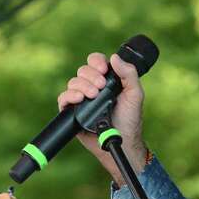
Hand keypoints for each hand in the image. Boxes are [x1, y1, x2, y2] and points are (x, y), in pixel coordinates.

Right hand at [56, 51, 147, 182]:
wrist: (122, 141)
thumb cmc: (130, 119)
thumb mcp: (135, 94)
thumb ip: (129, 74)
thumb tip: (114, 57)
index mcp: (107, 79)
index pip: (95, 62)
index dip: (97, 61)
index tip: (103, 69)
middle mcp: (92, 87)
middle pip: (83, 70)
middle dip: (91, 76)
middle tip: (101, 86)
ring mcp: (82, 99)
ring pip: (73, 82)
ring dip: (82, 86)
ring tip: (93, 96)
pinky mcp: (72, 111)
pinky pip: (63, 98)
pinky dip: (69, 96)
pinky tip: (79, 99)